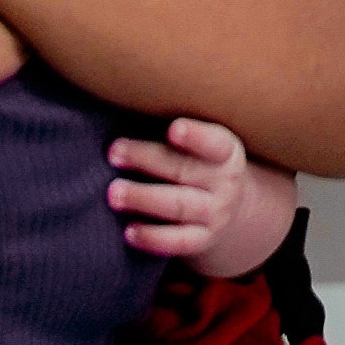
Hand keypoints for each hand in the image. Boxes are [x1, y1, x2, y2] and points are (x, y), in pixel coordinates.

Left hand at [111, 115, 295, 278]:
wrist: (230, 207)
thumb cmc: (198, 162)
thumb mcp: (199, 145)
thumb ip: (172, 131)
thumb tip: (125, 103)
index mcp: (226, 152)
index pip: (215, 143)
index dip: (196, 136)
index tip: (173, 129)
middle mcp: (225, 183)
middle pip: (184, 170)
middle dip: (147, 159)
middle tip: (114, 152)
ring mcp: (216, 214)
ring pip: (179, 205)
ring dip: (144, 198)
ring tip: (114, 193)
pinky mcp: (202, 240)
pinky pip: (178, 242)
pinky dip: (153, 238)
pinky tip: (129, 232)